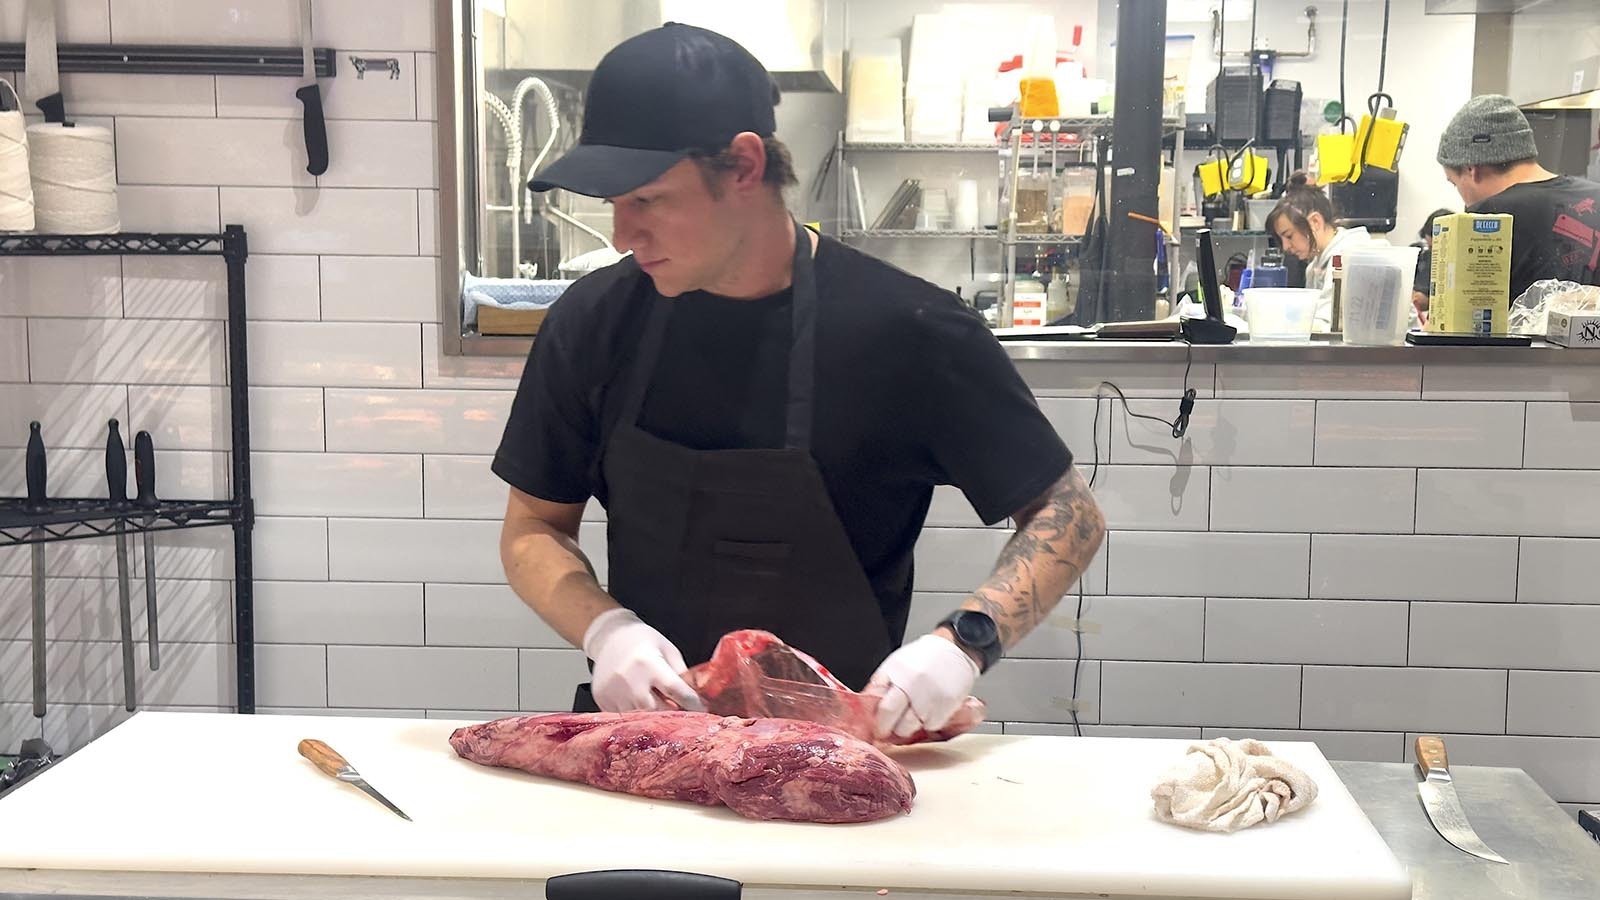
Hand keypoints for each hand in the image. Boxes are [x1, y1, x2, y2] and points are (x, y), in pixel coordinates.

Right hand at [582, 608, 703, 712]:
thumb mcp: (667, 649)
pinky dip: (635, 714)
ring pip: (640, 717)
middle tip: (680, 710)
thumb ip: (681, 673)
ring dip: (653, 715)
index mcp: (649, 663)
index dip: (692, 703)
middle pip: (658, 710)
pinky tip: (638, 702)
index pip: (676, 691)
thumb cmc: (642, 641)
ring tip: (657, 704)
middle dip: (672, 712)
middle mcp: (630, 680)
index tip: (702, 709)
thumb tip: (697, 696)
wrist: (609, 637)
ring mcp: (614, 692)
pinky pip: (624, 717)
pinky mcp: (603, 700)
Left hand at [866, 632, 979, 739]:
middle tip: (892, 725)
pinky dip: (927, 722)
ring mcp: (933, 698)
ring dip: (908, 727)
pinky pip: (932, 726)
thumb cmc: (920, 658)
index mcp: (900, 676)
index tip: (878, 729)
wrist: (953, 649)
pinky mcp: (948, 706)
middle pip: (900, 725)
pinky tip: (926, 710)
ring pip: (915, 729)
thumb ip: (879, 686)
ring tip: (910, 713)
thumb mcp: (894, 665)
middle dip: (893, 730)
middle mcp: (917, 688)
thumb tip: (866, 706)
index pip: (886, 710)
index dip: (880, 725)